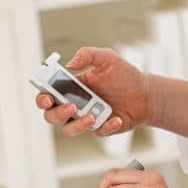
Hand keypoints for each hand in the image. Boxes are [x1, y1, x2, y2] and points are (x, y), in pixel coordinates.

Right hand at [35, 47, 152, 136]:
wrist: (145, 93)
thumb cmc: (124, 75)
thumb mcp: (108, 58)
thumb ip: (88, 55)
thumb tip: (70, 63)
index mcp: (71, 86)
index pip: (48, 93)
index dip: (42, 97)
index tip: (47, 97)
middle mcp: (75, 103)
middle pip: (51, 115)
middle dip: (56, 113)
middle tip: (70, 106)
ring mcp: (86, 117)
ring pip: (68, 129)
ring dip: (76, 125)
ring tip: (91, 116)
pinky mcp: (100, 128)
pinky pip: (97, 132)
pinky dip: (106, 127)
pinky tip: (117, 119)